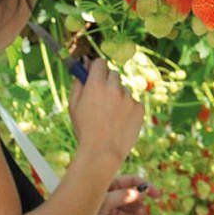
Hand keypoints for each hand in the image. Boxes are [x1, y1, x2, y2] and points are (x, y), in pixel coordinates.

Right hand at [68, 56, 144, 170]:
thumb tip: (82, 69)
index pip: (100, 62)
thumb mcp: (74, 106)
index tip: (95, 73)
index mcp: (96, 85)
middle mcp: (114, 88)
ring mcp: (129, 98)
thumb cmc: (85, 130)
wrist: (103, 152)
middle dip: (107, 82)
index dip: (96, 68)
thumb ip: (78, 84)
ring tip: (110, 116)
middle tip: (102, 98)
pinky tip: (120, 122)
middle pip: (113, 74)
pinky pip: (133, 102)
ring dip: (118, 97)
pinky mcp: (139, 108)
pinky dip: (128, 109)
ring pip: (123, 90)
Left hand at [95, 174, 158, 214]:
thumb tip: (138, 192)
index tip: (157, 195)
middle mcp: (111, 199)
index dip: (145, 186)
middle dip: (138, 208)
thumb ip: (121, 196)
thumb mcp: (102, 202)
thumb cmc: (80, 212)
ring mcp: (111, 214)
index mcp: (108, 187)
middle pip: (133, 201)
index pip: (130, 182)